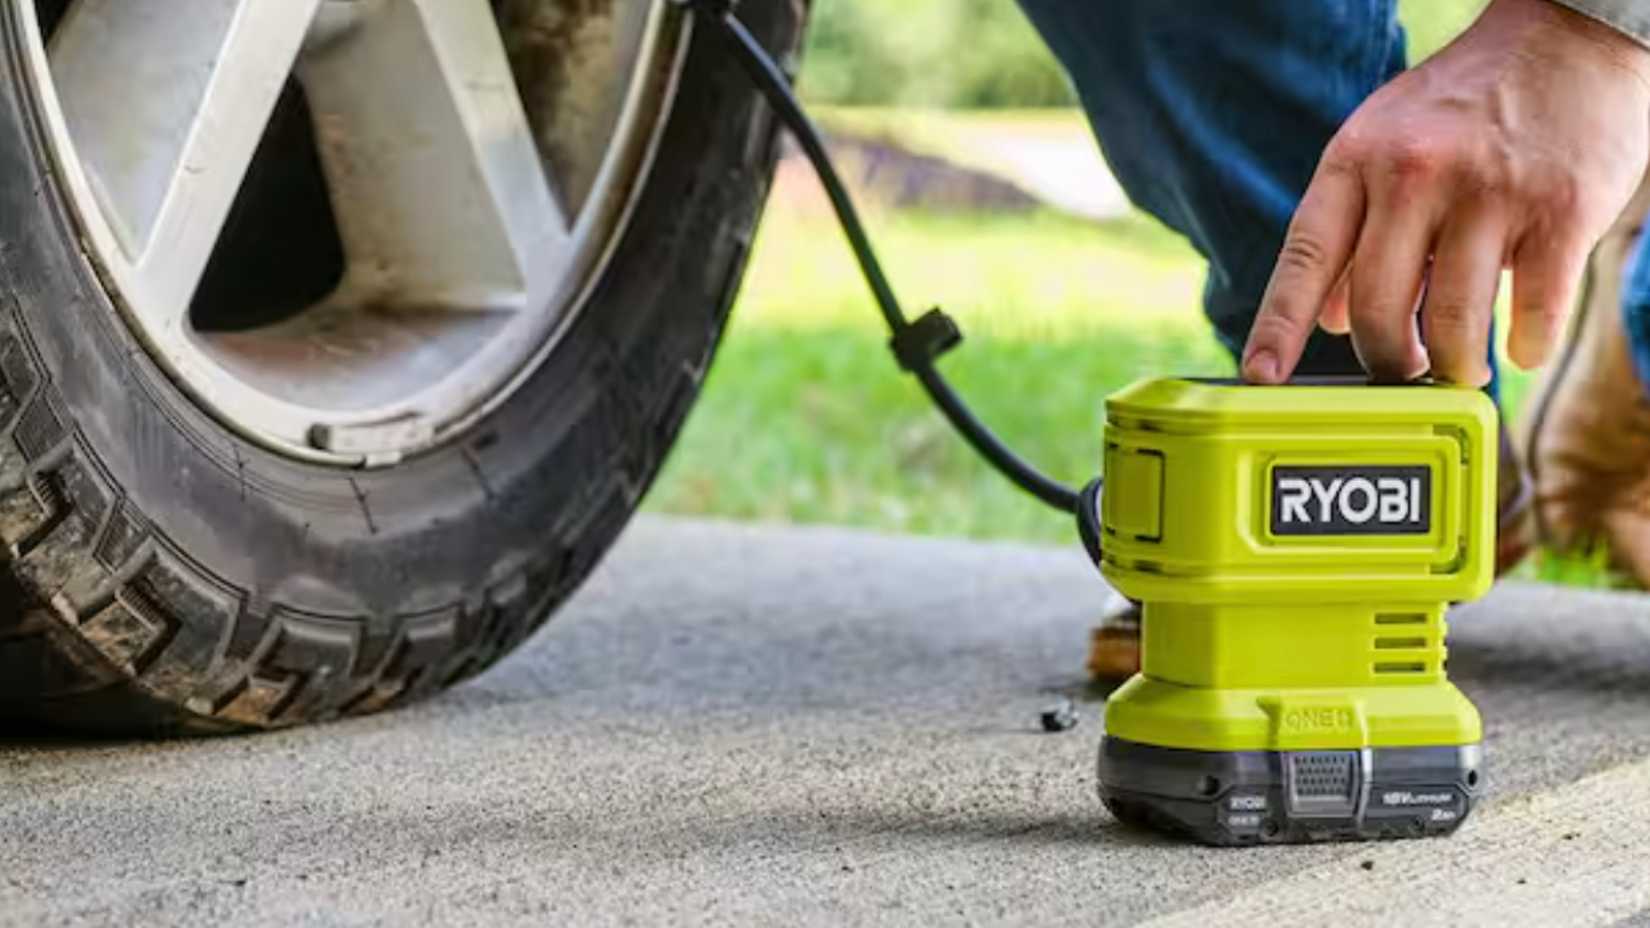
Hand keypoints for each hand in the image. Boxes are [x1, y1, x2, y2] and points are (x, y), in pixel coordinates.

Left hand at [1241, 0, 1649, 385]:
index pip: (1304, 258)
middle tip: (1402, 373)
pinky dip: (1525, 348)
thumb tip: (1324, 319)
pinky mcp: (1562, 210)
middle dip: (1387, 362)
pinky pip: (1533, 314)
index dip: (1278, 326)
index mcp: (1357, 160)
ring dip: (1455, 366)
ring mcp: (1489, 191)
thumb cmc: (1464, 106)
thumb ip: (1350, 231)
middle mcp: (1414, 173)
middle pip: (1378, 309)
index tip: (1260, 378)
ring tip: (1461, 368)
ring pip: (1454, 324)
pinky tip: (1522, 345)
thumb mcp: (1383, 147)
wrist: (1569, 38)